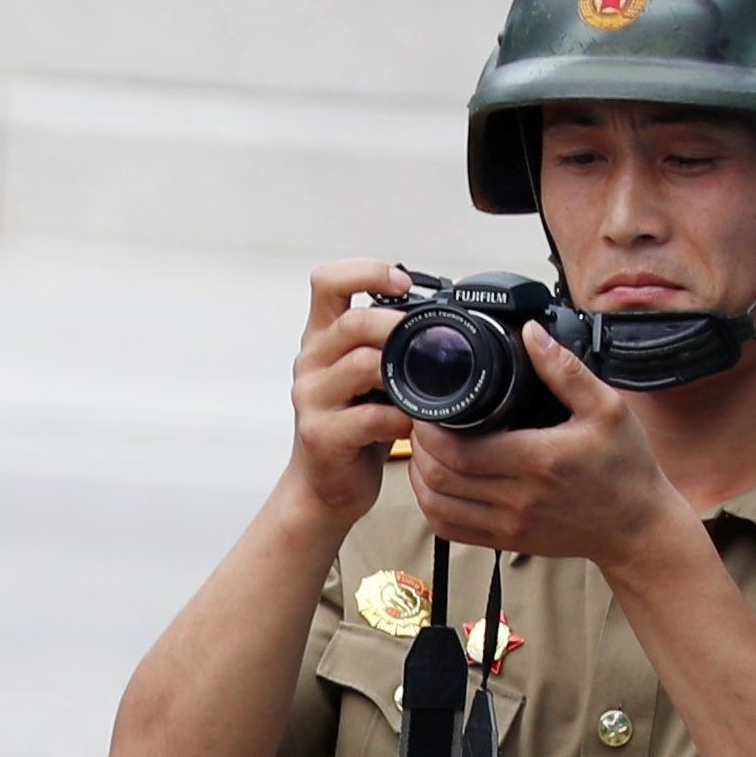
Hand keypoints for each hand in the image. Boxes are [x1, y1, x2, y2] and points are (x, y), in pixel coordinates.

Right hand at [277, 262, 415, 526]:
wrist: (325, 484)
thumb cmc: (355, 426)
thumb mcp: (369, 375)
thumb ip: (389, 343)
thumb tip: (443, 315)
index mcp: (323, 337)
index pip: (327, 281)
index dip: (365, 271)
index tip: (402, 283)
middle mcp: (311, 361)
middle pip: (351, 322)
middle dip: (397, 326)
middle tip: (429, 340)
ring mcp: (312, 399)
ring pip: (360, 365)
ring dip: (402, 372)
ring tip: (425, 384)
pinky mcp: (321, 435)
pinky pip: (368, 417)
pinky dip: (400, 418)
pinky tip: (414, 423)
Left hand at [403, 322, 694, 572]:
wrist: (637, 527)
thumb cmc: (625, 468)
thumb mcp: (607, 408)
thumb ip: (565, 370)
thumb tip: (530, 334)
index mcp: (540, 460)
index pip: (461, 450)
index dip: (431, 430)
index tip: (428, 408)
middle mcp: (520, 498)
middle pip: (441, 476)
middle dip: (420, 446)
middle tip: (422, 422)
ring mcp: (511, 525)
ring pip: (438, 505)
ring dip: (420, 475)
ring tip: (426, 448)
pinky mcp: (507, 541)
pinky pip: (450, 530)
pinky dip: (432, 505)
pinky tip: (436, 482)